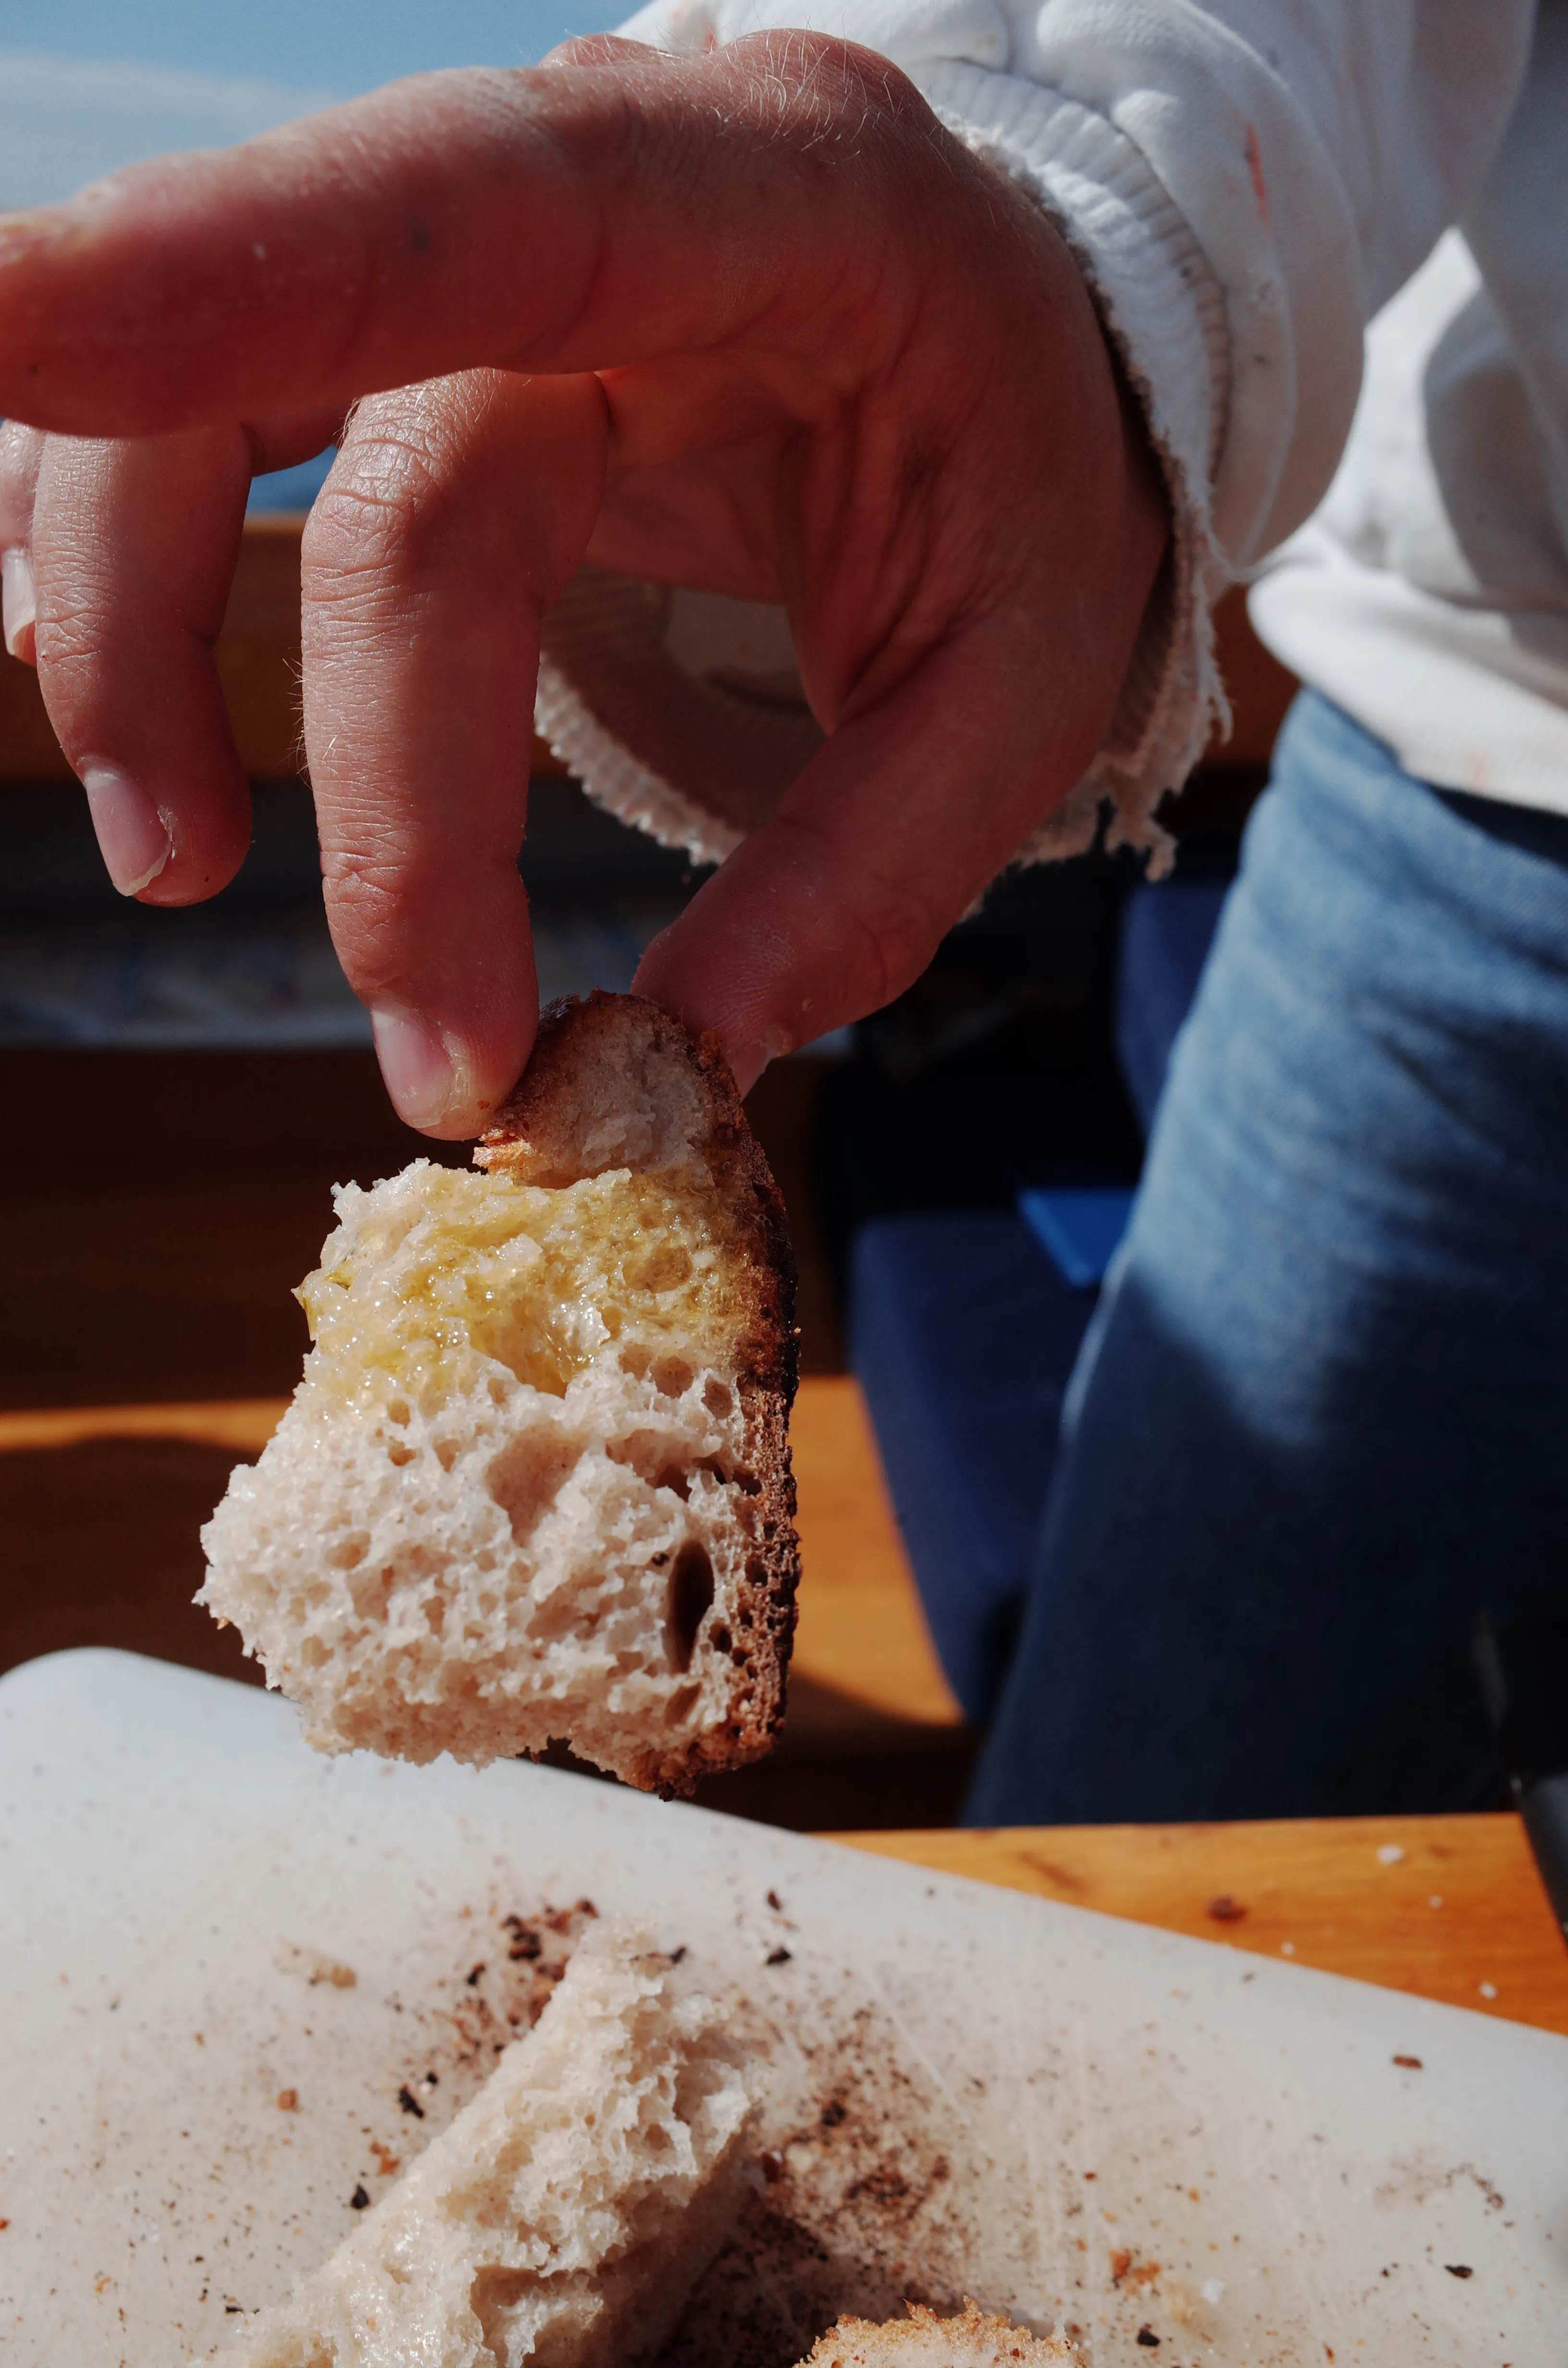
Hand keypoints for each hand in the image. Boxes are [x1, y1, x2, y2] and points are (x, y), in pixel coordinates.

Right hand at [0, 33, 1167, 1130]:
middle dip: (362, 772)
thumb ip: (872, 868)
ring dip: (144, 646)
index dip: (238, 259)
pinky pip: (196, 422)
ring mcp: (471, 257)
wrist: (995, 336)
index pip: (493, 215)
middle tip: (418, 1039)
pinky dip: (125, 561)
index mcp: (790, 206)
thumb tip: (679, 1062)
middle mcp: (597, 189)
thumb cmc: (1020, 473)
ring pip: (200, 411)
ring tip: (183, 857)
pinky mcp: (396, 339)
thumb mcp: (1029, 674)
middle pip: (373, 464)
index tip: (13, 327)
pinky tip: (115, 695)